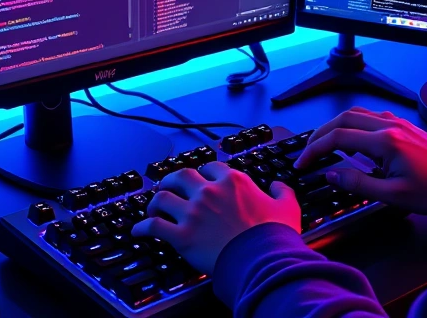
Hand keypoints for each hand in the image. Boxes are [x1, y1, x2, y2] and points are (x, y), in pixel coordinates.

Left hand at [131, 162, 300, 274]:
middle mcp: (209, 192)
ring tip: (152, 206)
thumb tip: (278, 185)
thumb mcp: (287, 207)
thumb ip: (282, 191)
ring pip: (162, 197)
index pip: (211, 166)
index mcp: (233, 181)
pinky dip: (142, 227)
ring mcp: (193, 213)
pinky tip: (138, 230)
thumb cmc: (274, 235)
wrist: (262, 259)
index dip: (205, 170)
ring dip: (155, 201)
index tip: (202, 176)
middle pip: (180, 175)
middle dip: (171, 179)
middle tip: (169, 185)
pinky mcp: (182, 235)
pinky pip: (153, 226)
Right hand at [294, 108, 426, 214]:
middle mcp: (389, 126)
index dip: (315, 149)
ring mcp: (398, 123)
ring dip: (336, 126)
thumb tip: (331, 174)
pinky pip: (371, 117)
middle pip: (343, 119)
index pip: (338, 138)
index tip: (303, 162)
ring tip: (325, 144)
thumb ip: (358, 184)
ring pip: (356, 114)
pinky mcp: (404, 126)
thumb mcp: (393, 196)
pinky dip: (354, 125)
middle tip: (308, 151)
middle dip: (320, 133)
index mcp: (385, 141)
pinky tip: (353, 140)